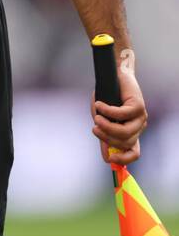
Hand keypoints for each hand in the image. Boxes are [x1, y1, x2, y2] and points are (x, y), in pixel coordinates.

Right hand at [92, 48, 145, 165]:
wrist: (113, 75)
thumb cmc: (106, 98)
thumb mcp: (102, 119)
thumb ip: (105, 135)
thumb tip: (106, 157)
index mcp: (131, 133)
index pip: (134, 152)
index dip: (124, 159)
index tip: (110, 159)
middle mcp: (138, 127)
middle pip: (125, 143)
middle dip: (107, 137)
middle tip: (94, 127)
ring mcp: (141, 118)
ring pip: (125, 132)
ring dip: (107, 126)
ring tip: (96, 117)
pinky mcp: (139, 106)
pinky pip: (122, 114)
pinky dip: (107, 111)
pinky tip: (98, 104)